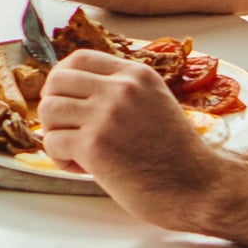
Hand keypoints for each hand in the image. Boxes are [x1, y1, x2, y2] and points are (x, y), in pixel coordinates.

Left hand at [37, 49, 224, 227]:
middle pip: (57, 80)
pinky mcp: (95, 145)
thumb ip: (123, 93)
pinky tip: (81, 168)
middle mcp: (121, 88)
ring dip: (54, 133)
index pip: (78, 58)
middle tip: (66, 129)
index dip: (62, 79)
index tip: (65, 100)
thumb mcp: (156, 103)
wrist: (198, 188)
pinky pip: (52, 142)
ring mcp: (107, 115)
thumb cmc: (177, 156)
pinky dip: (59, 158)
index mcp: (136, 75)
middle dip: (54, 107)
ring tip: (74, 151)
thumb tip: (76, 95)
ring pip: (48, 109)